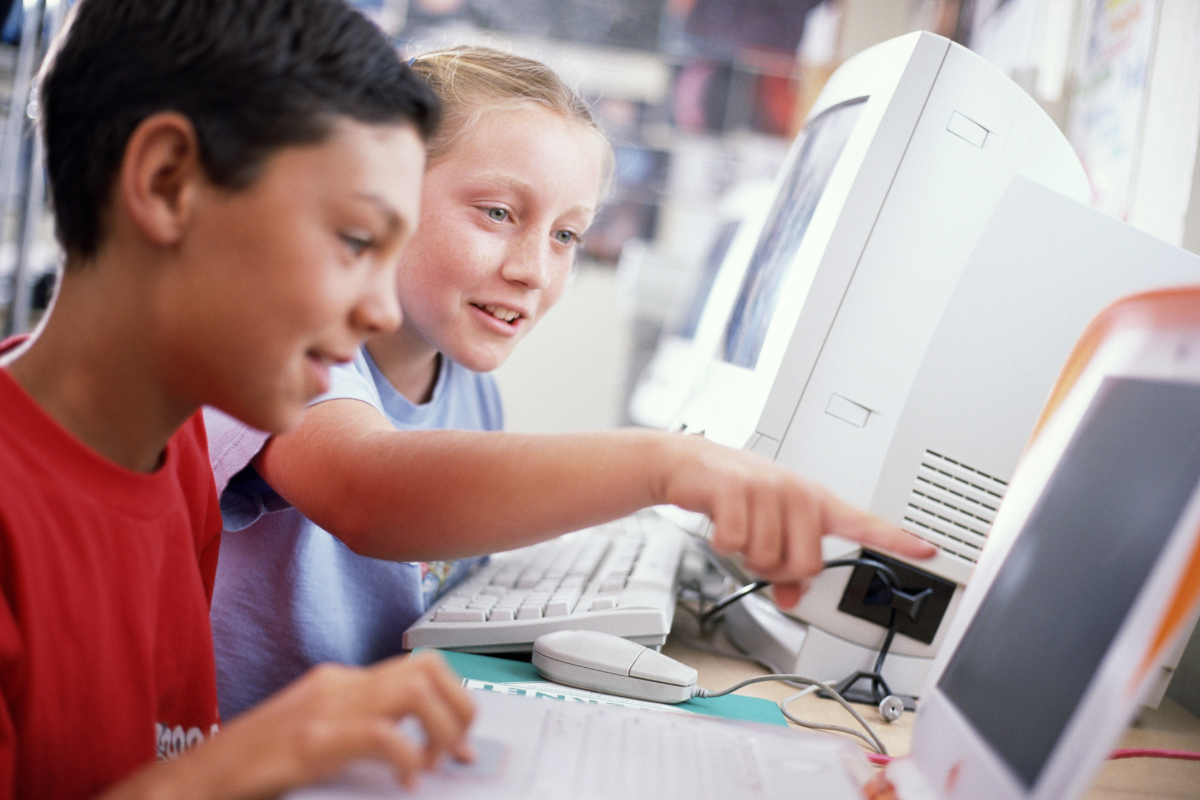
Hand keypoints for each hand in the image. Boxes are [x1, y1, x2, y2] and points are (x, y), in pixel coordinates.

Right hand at [102, 651, 473, 799]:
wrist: (192, 782)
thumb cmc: (252, 769)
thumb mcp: (316, 739)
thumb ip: (360, 733)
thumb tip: (417, 751)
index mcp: (339, 683)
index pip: (418, 666)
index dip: (454, 699)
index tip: (463, 740)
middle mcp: (337, 685)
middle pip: (428, 667)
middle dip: (460, 707)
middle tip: (461, 752)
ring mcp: (323, 709)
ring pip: (413, 687)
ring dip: (441, 727)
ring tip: (437, 764)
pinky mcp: (308, 741)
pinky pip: (380, 733)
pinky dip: (406, 756)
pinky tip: (407, 782)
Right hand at [660, 435, 936, 609]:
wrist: (687, 463)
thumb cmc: (734, 495)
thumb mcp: (767, 529)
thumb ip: (786, 568)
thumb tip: (792, 600)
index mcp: (814, 502)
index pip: (865, 523)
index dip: (897, 539)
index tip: (929, 550)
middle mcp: (797, 492)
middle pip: (806, 564)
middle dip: (777, 571)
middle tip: (760, 553)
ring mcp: (768, 488)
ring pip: (768, 559)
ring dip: (746, 559)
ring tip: (739, 533)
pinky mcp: (736, 489)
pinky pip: (737, 544)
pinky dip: (723, 545)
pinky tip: (720, 525)